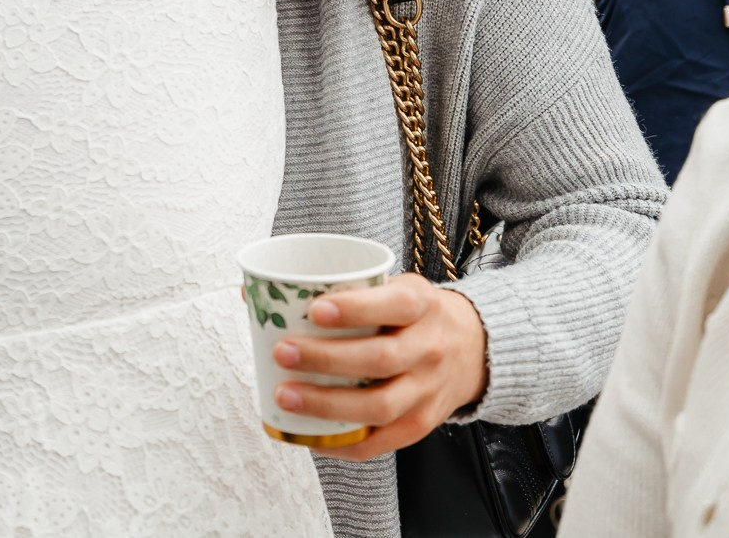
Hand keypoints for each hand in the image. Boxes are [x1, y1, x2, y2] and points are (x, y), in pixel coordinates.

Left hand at [270, 275, 487, 461]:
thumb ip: (340, 290)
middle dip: (326, 358)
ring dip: (327, 404)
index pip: (394, 305)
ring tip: (285, 395)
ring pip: (379, 406)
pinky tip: (309, 436)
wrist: (473, 348)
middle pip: (380, 359)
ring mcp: (428, 390)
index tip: (314, 309)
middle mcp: (430, 348)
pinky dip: (342, 443)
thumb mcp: (392, 286)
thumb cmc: (413, 315)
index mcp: (421, 304)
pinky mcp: (421, 423)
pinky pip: (381, 442)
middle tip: (283, 352)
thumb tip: (255, 292)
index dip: (354, 309)